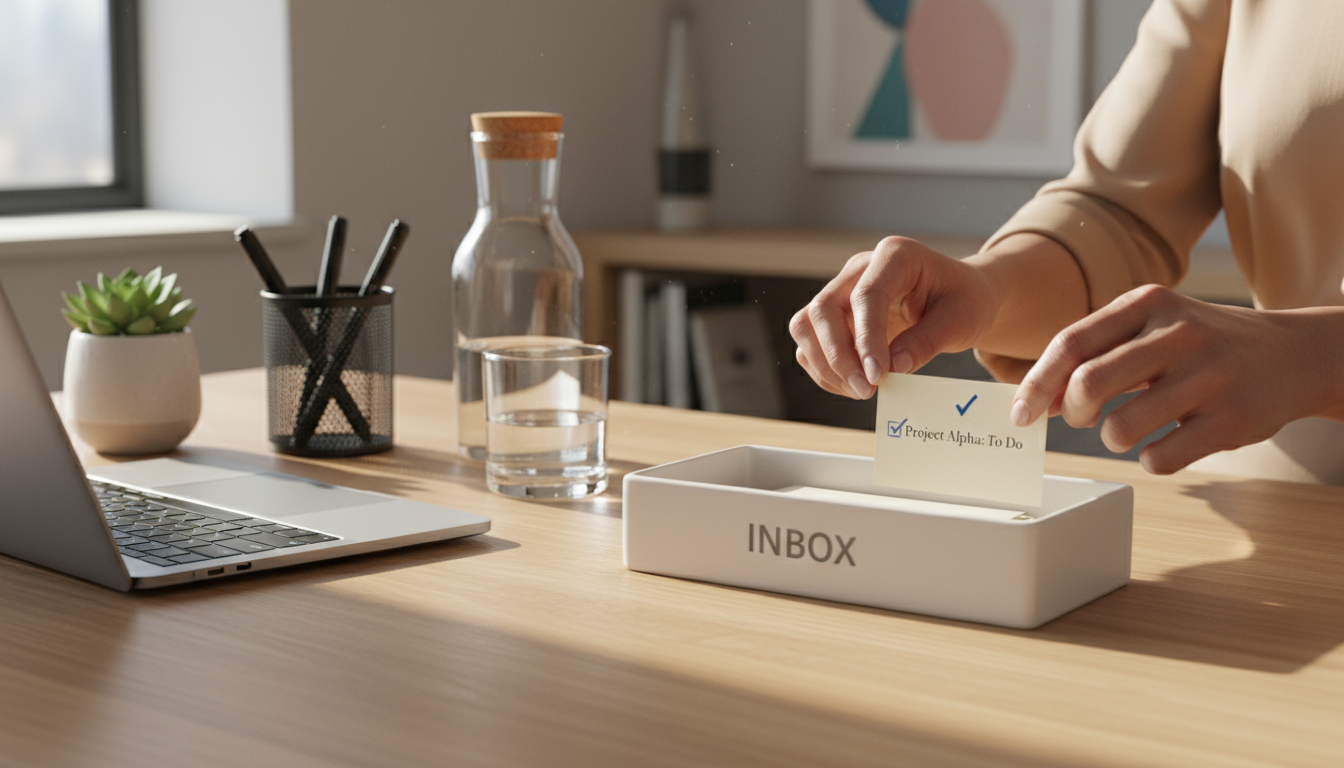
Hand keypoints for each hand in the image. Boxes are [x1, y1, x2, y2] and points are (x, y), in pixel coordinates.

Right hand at [789, 237, 997, 398]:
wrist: (960, 296)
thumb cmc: (963, 300)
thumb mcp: (961, 319)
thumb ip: (927, 341)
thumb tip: (894, 368)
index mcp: (895, 256)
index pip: (866, 296)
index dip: (866, 339)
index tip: (878, 376)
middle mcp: (859, 269)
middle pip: (823, 310)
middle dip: (838, 357)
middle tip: (868, 390)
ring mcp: (842, 290)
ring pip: (806, 326)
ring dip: (826, 365)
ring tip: (862, 391)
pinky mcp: (835, 315)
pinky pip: (812, 344)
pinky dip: (825, 370)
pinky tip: (854, 386)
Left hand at [1011, 284, 1343, 473]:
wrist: (1295, 355)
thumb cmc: (1202, 345)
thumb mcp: (1152, 329)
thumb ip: (1097, 354)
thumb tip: (1042, 399)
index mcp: (1148, 304)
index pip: (1070, 343)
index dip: (1037, 384)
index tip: (1021, 414)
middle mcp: (1179, 333)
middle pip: (1089, 383)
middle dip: (1074, 412)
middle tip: (1084, 418)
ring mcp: (1209, 376)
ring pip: (1120, 427)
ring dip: (1112, 438)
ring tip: (1131, 428)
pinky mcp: (1231, 419)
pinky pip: (1159, 457)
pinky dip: (1149, 459)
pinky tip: (1166, 443)